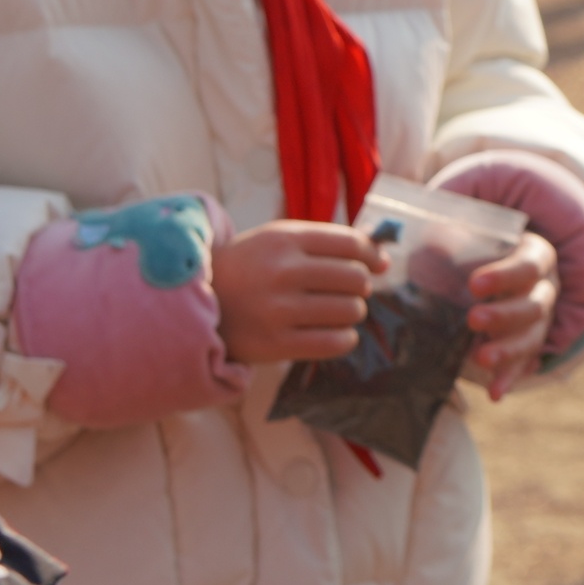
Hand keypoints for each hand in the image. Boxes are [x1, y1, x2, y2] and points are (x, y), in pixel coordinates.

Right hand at [212, 219, 384, 366]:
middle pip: (355, 278)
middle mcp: (281, 272)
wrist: (200, 303)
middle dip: (361, 285)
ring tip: (340, 311)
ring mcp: (277, 310)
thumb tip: (383, 259)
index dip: (372, 254)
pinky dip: (345, 338)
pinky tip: (337, 333)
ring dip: (353, 312)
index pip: (350, 244)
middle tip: (350, 290)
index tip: (378, 263)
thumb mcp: (278, 241)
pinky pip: (334, 343)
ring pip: (349, 310)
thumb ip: (326, 243)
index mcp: (284, 239)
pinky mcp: (274, 345)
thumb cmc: (251, 268)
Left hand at [462, 231, 561, 390]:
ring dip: (508, 350)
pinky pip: (522, 366)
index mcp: (537, 256)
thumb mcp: (465, 238)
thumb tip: (433, 244)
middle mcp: (545, 290)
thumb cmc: (473, 251)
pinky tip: (493, 393)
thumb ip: (452, 241)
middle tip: (473, 319)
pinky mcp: (527, 347)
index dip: (505, 276)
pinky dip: (508, 378)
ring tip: (481, 358)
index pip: (529, 265)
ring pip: (533, 338)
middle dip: (505, 315)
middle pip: (535, 306)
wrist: (481, 274)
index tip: (474, 285)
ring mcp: (540, 322)